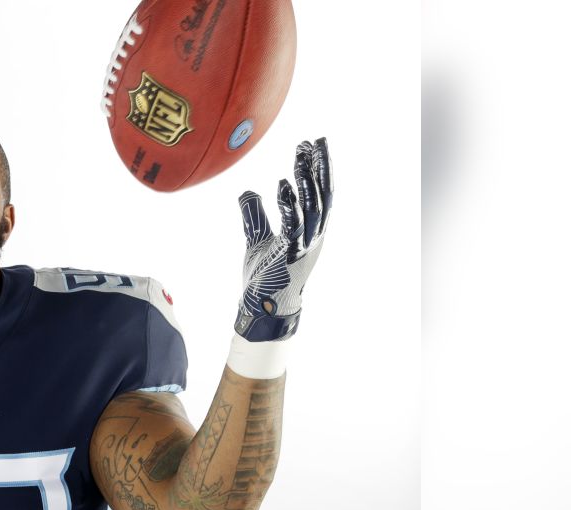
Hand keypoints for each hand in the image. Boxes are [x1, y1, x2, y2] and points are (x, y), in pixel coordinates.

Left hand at [233, 138, 332, 341]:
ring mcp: (304, 245)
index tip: (312, 145)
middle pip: (322, 194)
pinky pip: (293, 225)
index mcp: (310, 230)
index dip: (319, 169)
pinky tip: (282, 184)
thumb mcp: (257, 240)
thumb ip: (255, 215)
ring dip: (307, 179)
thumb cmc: (265, 277)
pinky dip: (289, 204)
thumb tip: (247, 191)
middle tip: (315, 141)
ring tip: (301, 155)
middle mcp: (313, 235)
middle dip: (320, 166)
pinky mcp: (290, 254)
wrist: (263, 307)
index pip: (320, 193)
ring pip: (312, 206)